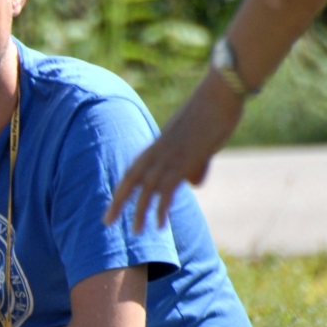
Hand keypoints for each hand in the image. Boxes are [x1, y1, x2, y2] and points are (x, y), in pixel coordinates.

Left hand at [106, 74, 243, 233]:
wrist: (220, 93)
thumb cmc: (213, 113)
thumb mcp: (200, 142)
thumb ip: (195, 164)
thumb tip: (193, 184)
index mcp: (158, 144)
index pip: (133, 170)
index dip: (122, 188)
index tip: (112, 205)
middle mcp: (158, 151)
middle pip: (131, 179)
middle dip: (118, 202)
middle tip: (106, 223)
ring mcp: (169, 156)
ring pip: (147, 189)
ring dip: (140, 212)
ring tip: (136, 232)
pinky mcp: (184, 160)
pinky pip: (167, 190)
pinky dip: (161, 209)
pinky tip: (159, 225)